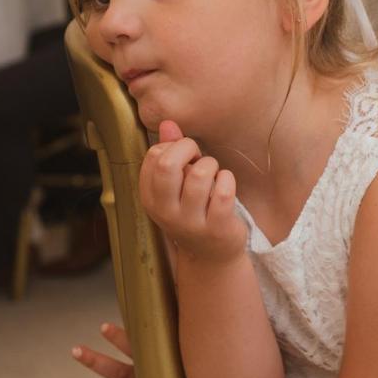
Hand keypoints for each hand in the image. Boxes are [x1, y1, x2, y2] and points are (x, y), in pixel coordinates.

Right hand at [140, 120, 243, 265]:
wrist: (211, 255)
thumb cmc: (193, 210)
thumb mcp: (176, 184)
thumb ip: (171, 152)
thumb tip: (168, 123)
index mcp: (150, 197)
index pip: (154, 156)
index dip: (174, 147)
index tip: (185, 156)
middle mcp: (165, 211)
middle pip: (167, 165)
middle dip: (188, 149)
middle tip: (199, 157)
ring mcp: (189, 222)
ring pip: (199, 175)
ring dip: (212, 165)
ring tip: (214, 174)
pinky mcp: (215, 228)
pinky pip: (223, 191)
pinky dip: (227, 180)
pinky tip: (225, 185)